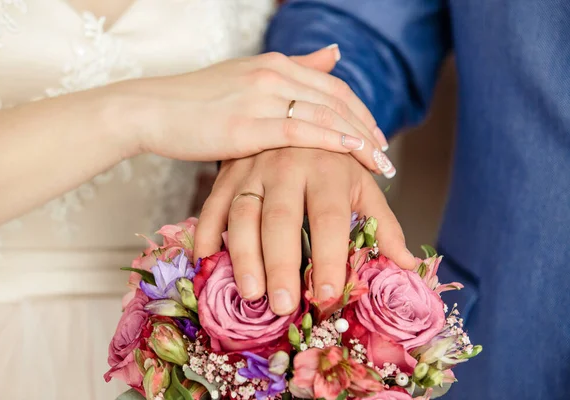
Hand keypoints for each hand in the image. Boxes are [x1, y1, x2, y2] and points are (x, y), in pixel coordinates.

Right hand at [114, 47, 391, 174]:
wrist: (150, 109)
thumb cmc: (194, 102)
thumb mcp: (246, 77)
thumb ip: (293, 68)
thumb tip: (334, 53)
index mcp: (274, 64)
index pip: (332, 86)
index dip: (360, 111)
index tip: (376, 136)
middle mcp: (273, 74)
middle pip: (336, 99)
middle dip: (368, 127)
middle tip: (388, 155)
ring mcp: (260, 97)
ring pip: (325, 114)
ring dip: (360, 138)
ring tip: (381, 162)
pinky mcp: (246, 125)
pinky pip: (301, 131)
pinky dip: (333, 140)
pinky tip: (354, 152)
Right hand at [194, 149, 416, 315]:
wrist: (299, 116)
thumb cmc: (333, 160)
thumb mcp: (362, 184)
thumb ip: (383, 223)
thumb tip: (407, 265)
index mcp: (328, 169)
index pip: (329, 218)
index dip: (329, 258)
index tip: (329, 296)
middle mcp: (288, 165)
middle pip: (282, 219)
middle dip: (281, 264)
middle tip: (283, 306)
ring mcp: (253, 167)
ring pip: (243, 213)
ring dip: (243, 255)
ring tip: (250, 294)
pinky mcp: (227, 172)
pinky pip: (213, 204)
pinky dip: (206, 232)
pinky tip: (206, 260)